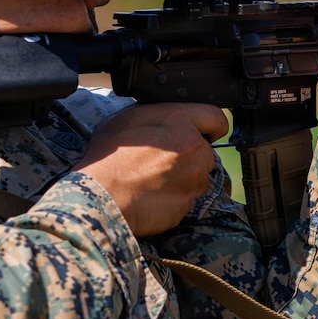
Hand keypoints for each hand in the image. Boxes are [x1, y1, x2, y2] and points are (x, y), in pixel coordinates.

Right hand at [73, 103, 229, 236]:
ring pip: (198, 176)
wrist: (101, 195)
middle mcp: (193, 147)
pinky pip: (187, 199)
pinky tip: (153, 195)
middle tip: (163, 161)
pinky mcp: (188, 203)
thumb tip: (164, 119)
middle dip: (191, 156)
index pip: (216, 117)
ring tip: (154, 180)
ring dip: (184, 178)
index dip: (211, 126)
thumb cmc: (107, 157)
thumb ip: (155, 115)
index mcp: (179, 121)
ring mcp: (194, 178)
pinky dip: (175, 198)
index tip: (206, 133)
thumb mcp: (125, 119)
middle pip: (206, 151)